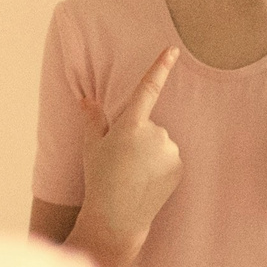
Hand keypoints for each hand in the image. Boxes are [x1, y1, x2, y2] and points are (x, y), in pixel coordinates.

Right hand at [78, 46, 183, 266]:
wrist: (118, 218)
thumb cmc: (99, 179)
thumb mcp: (91, 147)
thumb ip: (93, 120)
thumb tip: (87, 100)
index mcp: (131, 125)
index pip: (148, 89)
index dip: (160, 67)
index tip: (172, 49)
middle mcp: (155, 134)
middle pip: (148, 125)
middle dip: (138, 137)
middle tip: (121, 160)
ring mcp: (170, 151)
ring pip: (160, 142)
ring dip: (149, 152)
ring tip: (133, 174)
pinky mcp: (179, 166)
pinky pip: (169, 157)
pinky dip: (160, 165)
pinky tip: (147, 181)